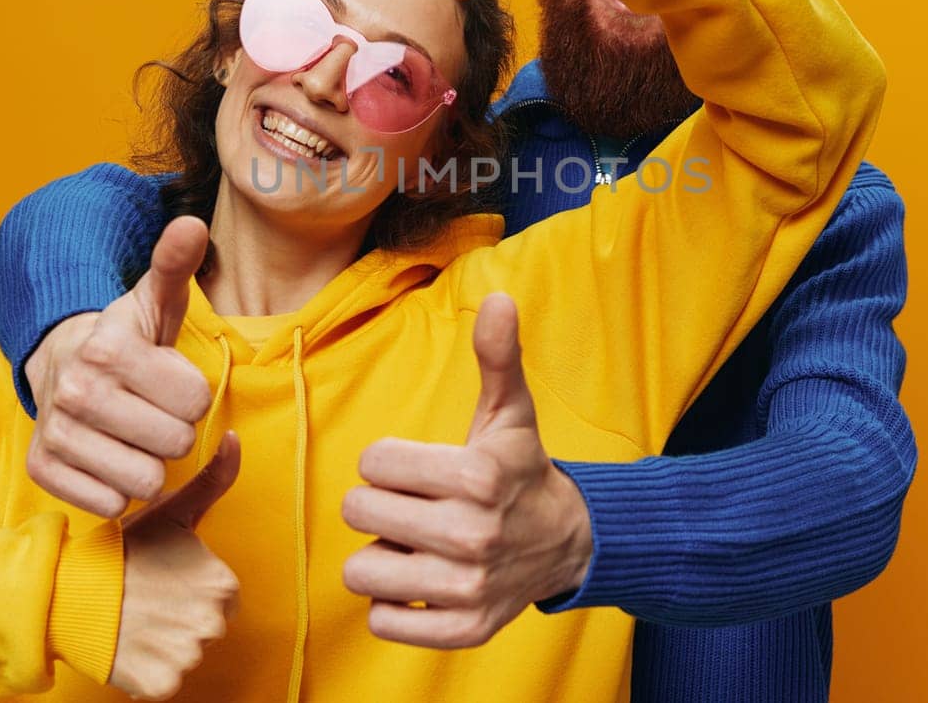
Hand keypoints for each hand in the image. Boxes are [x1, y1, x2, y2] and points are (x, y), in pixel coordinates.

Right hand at [26, 216, 214, 517]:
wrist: (62, 362)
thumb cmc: (126, 337)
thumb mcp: (154, 299)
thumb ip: (176, 263)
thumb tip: (192, 224)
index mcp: (107, 348)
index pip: (196, 400)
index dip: (193, 394)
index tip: (171, 381)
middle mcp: (75, 391)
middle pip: (175, 443)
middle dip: (175, 430)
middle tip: (154, 410)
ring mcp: (55, 433)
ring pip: (146, 482)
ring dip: (150, 463)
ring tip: (136, 434)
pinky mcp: (42, 469)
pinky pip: (110, 504)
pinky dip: (119, 489)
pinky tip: (112, 457)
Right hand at [112, 431, 241, 699]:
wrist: (70, 592)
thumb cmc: (124, 550)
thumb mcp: (172, 509)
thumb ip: (213, 478)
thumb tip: (235, 438)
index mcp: (223, 583)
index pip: (220, 596)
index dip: (190, 589)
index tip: (162, 580)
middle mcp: (213, 621)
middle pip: (206, 626)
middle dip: (181, 617)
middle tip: (147, 600)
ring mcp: (188, 655)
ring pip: (187, 655)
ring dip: (165, 645)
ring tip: (137, 621)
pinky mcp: (163, 685)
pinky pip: (167, 685)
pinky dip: (150, 674)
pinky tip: (131, 648)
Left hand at [341, 294, 592, 647]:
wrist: (568, 541)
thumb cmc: (521, 468)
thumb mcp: (510, 411)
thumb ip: (497, 356)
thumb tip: (498, 299)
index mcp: (478, 475)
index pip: (373, 463)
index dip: (388, 462)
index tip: (420, 468)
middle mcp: (473, 533)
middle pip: (359, 512)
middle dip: (378, 505)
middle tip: (414, 505)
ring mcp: (468, 586)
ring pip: (361, 570)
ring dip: (381, 556)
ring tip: (415, 544)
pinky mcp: (463, 628)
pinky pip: (383, 620)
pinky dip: (392, 604)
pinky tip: (421, 580)